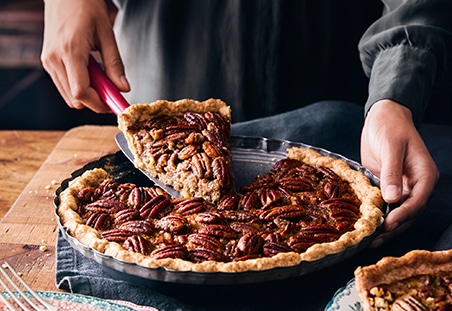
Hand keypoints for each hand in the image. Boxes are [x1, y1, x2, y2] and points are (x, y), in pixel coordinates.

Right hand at [41, 0, 129, 112]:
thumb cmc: (85, 5)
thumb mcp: (107, 34)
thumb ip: (115, 64)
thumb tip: (123, 88)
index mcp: (70, 51)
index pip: (81, 92)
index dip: (99, 104)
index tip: (113, 105)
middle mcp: (54, 59)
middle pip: (74, 99)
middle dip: (95, 100)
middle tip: (111, 90)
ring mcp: (48, 61)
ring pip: (68, 95)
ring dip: (87, 93)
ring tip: (101, 77)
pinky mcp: (47, 61)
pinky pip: (63, 85)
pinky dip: (78, 85)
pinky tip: (90, 72)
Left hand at [360, 99, 438, 246]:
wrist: (382, 117)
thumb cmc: (390, 127)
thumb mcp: (391, 147)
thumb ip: (392, 172)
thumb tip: (392, 199)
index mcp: (424, 174)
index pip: (418, 201)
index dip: (404, 215)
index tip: (388, 225)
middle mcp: (416, 185)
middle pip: (409, 213)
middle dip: (393, 227)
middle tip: (374, 240)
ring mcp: (403, 188)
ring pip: (398, 213)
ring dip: (385, 227)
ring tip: (369, 241)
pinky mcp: (388, 187)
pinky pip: (386, 206)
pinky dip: (378, 216)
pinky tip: (366, 226)